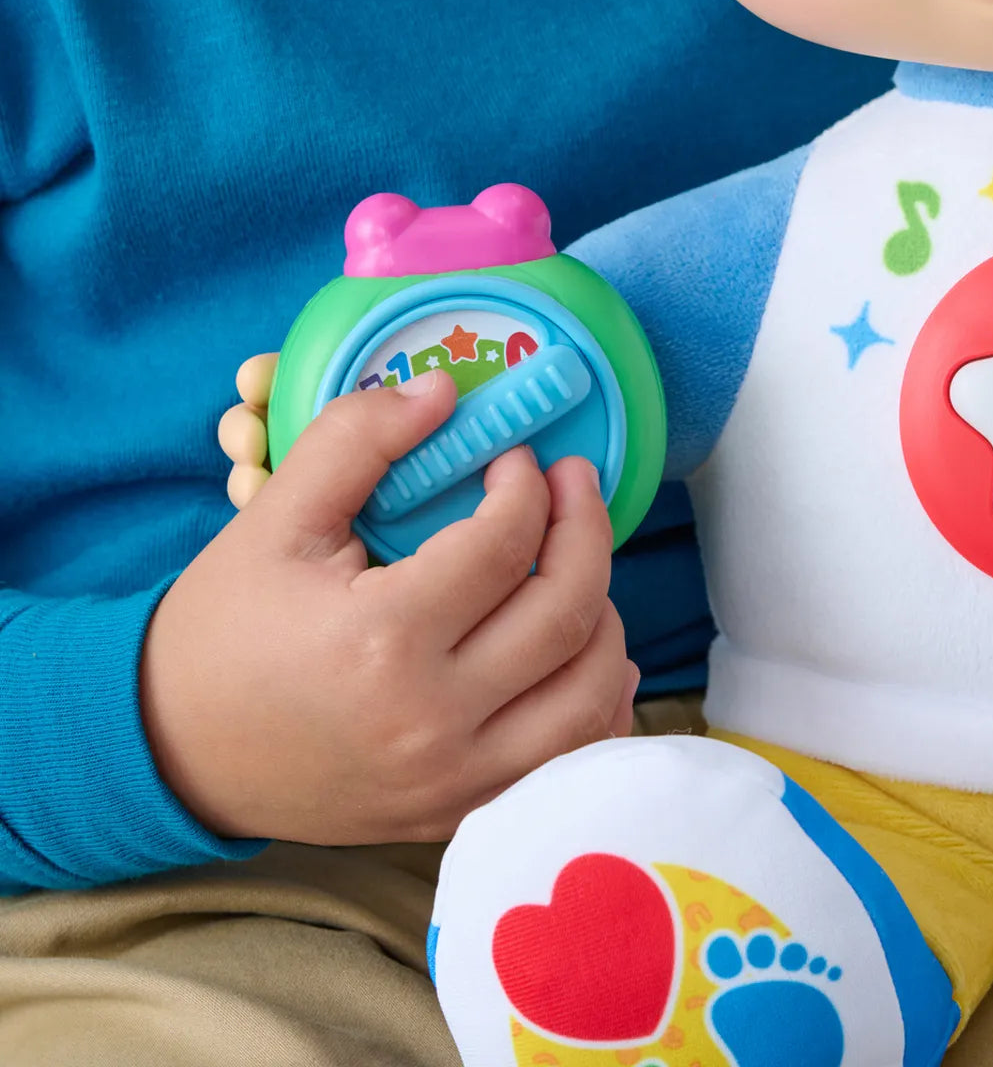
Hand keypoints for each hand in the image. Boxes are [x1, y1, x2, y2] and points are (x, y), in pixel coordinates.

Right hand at [144, 371, 638, 844]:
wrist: (176, 751)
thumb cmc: (223, 631)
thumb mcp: (272, 519)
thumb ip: (356, 440)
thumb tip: (444, 392)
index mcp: (382, 639)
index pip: (503, 547)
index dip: (527, 487)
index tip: (519, 460)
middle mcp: (433, 721)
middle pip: (565, 616)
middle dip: (587, 533)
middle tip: (575, 486)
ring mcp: (453, 779)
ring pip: (586, 695)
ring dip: (604, 617)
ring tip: (581, 565)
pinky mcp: (458, 811)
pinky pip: (567, 763)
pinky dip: (599, 706)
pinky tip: (591, 657)